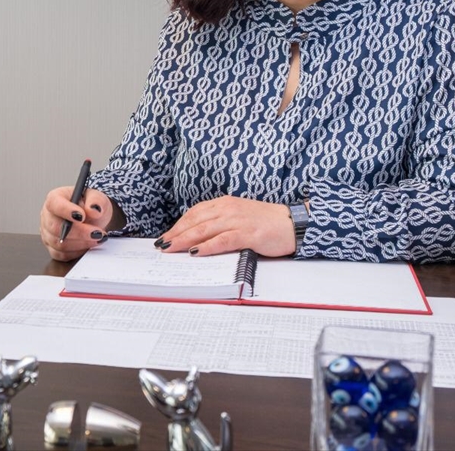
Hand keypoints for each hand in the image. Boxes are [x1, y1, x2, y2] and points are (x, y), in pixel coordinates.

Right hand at [39, 186, 115, 261]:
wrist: (93, 219)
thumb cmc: (91, 206)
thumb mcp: (97, 198)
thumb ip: (96, 201)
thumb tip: (94, 210)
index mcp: (55, 198)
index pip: (54, 204)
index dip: (66, 211)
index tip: (82, 216)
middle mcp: (47, 215)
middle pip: (56, 227)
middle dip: (79, 232)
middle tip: (97, 233)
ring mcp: (47, 233)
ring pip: (59, 244)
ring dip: (81, 243)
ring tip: (97, 238)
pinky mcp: (52, 247)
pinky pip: (62, 255)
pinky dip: (77, 252)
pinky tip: (88, 244)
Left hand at [158, 196, 294, 257]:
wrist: (292, 223)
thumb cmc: (266, 222)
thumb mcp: (239, 217)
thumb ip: (221, 223)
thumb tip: (198, 237)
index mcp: (225, 203)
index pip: (195, 213)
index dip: (179, 224)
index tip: (167, 235)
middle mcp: (228, 209)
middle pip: (195, 221)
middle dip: (176, 233)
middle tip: (162, 244)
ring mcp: (238, 220)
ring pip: (205, 229)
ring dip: (185, 239)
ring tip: (171, 248)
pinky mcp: (248, 233)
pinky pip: (223, 240)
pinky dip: (207, 246)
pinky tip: (196, 252)